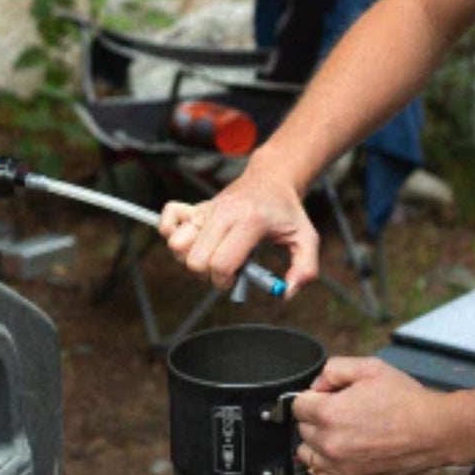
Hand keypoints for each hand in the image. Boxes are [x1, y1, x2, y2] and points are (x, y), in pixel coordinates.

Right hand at [159, 165, 318, 294]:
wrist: (272, 180)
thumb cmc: (287, 212)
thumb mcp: (307, 239)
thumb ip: (304, 270)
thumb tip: (284, 293)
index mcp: (250, 221)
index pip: (221, 264)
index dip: (225, 283)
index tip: (237, 279)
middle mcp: (224, 212)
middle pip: (195, 260)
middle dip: (207, 275)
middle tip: (226, 268)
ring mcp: (208, 208)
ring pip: (177, 244)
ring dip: (190, 259)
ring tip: (211, 255)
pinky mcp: (197, 206)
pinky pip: (168, 218)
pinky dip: (171, 233)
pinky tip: (192, 240)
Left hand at [292, 356, 447, 474]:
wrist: (433, 430)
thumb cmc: (405, 399)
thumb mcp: (370, 367)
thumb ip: (335, 369)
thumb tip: (318, 384)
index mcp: (329, 413)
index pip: (297, 404)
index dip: (314, 395)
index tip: (329, 394)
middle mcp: (329, 443)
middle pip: (303, 428)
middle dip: (317, 416)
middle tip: (343, 410)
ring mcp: (340, 466)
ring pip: (307, 454)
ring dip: (317, 442)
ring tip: (340, 431)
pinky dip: (324, 468)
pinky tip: (337, 455)